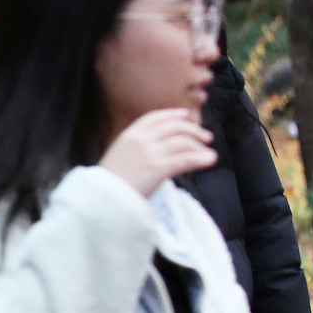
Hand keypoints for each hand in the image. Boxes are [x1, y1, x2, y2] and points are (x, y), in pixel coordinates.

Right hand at [99, 109, 216, 196]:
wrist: (102, 197)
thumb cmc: (108, 181)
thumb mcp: (119, 155)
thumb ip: (135, 148)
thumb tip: (157, 148)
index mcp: (129, 134)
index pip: (155, 117)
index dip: (172, 114)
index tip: (185, 115)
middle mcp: (142, 139)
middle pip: (174, 127)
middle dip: (193, 130)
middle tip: (205, 137)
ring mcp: (151, 153)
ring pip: (183, 142)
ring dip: (199, 146)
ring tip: (209, 152)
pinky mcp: (160, 168)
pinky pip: (186, 159)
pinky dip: (200, 158)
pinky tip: (209, 160)